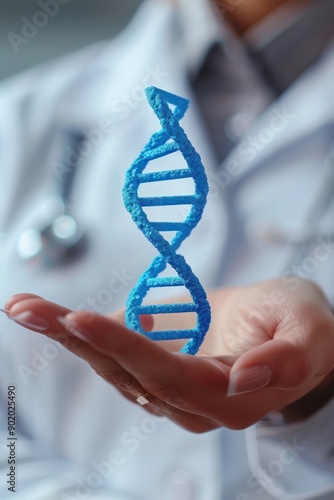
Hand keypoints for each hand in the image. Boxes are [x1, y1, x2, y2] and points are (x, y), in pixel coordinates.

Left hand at [4, 279, 333, 431]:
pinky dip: (87, 337)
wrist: (296, 332)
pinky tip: (57, 319)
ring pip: (114, 367)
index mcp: (229, 396)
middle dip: (74, 338)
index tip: (80, 319)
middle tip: (24, 307)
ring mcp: (174, 392)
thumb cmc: (305, 326)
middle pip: (126, 372)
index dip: (125, 347)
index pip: (168, 373)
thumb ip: (285, 358)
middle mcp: (194, 403)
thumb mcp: (308, 330)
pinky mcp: (164, 374)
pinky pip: (119, 358)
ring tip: (26, 307)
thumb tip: (242, 381)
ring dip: (68, 336)